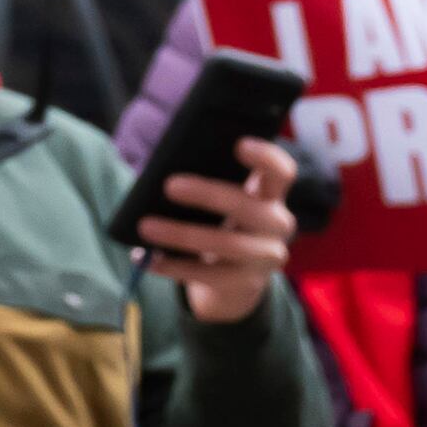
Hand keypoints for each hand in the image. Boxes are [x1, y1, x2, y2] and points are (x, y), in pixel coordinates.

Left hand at [138, 135, 303, 325]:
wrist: (232, 276)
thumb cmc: (218, 219)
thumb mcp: (218, 199)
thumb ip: (205, 179)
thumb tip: (162, 171)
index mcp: (269, 193)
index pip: (281, 171)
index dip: (266, 157)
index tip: (239, 144)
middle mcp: (276, 223)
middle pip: (248, 206)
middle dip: (208, 195)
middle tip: (169, 185)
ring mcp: (266, 256)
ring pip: (228, 245)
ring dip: (181, 234)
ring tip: (145, 226)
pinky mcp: (248, 283)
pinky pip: (209, 275)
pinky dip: (173, 265)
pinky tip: (146, 258)